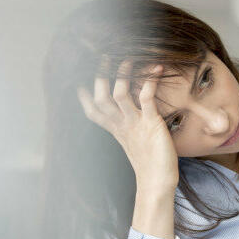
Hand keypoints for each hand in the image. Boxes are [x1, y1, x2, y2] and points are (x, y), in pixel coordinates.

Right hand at [77, 56, 178, 191]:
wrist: (158, 183)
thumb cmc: (149, 163)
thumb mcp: (134, 141)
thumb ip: (128, 126)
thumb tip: (131, 114)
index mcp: (115, 130)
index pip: (92, 110)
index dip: (84, 94)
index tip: (81, 75)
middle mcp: (121, 125)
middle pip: (101, 98)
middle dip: (100, 76)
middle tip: (104, 55)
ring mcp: (135, 124)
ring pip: (119, 94)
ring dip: (122, 74)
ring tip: (128, 58)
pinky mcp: (151, 124)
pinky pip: (146, 98)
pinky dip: (150, 81)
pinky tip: (158, 68)